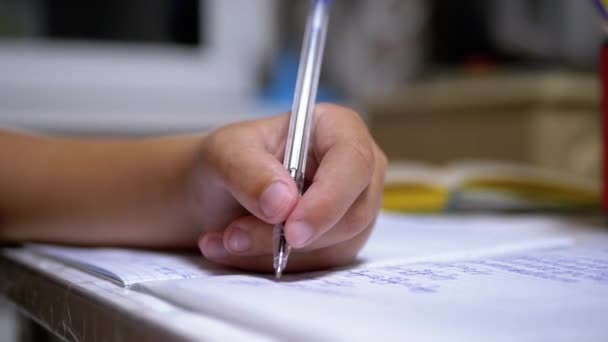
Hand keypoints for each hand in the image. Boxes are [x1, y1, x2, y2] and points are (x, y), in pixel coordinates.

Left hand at [195, 104, 386, 272]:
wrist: (218, 192)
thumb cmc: (230, 158)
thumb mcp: (225, 152)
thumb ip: (249, 171)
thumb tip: (283, 204)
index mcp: (339, 129)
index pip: (354, 163)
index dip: (329, 199)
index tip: (291, 229)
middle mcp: (357, 171)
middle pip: (352, 214)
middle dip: (290, 235)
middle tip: (235, 236)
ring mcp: (353, 210)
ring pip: (333, 247)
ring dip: (274, 252)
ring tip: (226, 238)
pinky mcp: (340, 244)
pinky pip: (317, 267)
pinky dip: (272, 264)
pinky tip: (236, 248)